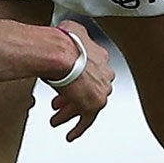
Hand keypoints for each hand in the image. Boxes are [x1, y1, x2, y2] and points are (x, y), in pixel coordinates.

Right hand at [45, 21, 111, 141]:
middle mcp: (105, 74)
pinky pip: (86, 121)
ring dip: (70, 113)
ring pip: (87, 107)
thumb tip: (69, 28)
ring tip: (57, 119)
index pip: (94, 70)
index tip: (69, 82)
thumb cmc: (61, 41)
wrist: (59, 53)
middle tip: (61, 102)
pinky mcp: (93, 105)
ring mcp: (101, 90)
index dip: (79, 78)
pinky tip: (70, 134)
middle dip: (74, 96)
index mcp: (102, 56)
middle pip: (91, 89)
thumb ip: (74, 31)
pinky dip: (77, 129)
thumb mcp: (70, 28)